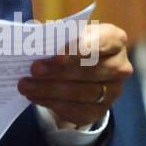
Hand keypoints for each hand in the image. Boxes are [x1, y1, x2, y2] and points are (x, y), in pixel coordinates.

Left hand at [17, 22, 131, 127]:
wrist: (81, 69)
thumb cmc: (71, 44)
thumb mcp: (65, 34)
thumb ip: (55, 34)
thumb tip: (33, 35)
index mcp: (114, 40)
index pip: (102, 42)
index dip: (80, 49)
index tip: (56, 56)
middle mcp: (120, 66)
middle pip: (90, 71)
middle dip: (58, 72)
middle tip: (33, 70)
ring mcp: (113, 91)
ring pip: (82, 93)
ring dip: (50, 90)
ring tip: (26, 85)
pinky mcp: (100, 110)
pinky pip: (78, 111)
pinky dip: (53, 104)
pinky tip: (35, 97)